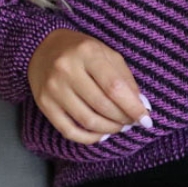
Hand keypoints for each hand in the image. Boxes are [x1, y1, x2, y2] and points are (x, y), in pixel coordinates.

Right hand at [27, 28, 151, 144]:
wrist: (41, 48)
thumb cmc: (81, 51)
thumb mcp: (106, 54)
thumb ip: (125, 78)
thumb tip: (141, 107)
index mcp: (87, 53)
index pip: (114, 87)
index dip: (133, 107)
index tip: (146, 120)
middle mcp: (67, 70)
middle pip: (102, 105)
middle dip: (122, 119)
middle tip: (131, 122)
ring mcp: (54, 89)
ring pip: (87, 120)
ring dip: (108, 129)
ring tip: (118, 127)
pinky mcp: (44, 104)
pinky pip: (69, 130)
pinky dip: (89, 138)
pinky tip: (100, 134)